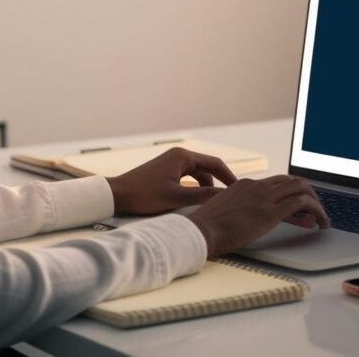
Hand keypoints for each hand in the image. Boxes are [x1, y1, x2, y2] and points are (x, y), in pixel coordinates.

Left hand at [106, 147, 236, 214]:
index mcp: (183, 156)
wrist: (118, 195)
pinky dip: (195, 187)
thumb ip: (202, 196)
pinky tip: (197, 200)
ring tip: (215, 202)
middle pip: (208, 167)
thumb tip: (224, 196)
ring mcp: (172, 162)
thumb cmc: (145, 195)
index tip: (240, 190)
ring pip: (198, 173)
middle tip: (232, 198)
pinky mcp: (166, 170)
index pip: (216, 163)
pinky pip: (188, 177)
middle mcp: (179, 155)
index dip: (229, 177)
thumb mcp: (176, 198)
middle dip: (219, 182)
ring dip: (207, 186)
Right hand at [187, 175, 330, 258]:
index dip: (290, 193)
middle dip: (308, 193)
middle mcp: (256, 186)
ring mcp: (263, 197)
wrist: (200, 231)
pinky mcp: (269, 212)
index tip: (298, 206)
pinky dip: (315, 210)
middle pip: (291, 181)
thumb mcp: (223, 212)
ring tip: (322, 217)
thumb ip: (237, 210)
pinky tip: (319, 222)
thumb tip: (247, 219)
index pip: (275, 183)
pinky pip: (301, 204)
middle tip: (315, 208)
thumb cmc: (206, 228)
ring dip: (316, 202)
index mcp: (244, 185)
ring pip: (300, 188)